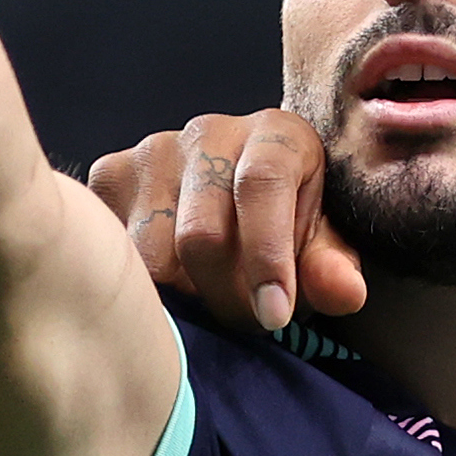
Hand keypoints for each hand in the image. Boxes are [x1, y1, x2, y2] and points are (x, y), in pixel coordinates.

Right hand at [85, 106, 364, 331]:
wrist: (240, 210)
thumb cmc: (290, 233)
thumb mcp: (322, 251)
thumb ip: (332, 270)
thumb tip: (343, 292)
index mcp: (275, 135)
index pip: (261, 183)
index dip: (268, 254)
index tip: (275, 316)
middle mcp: (210, 131)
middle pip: (201, 232)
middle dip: (226, 296)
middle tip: (246, 324)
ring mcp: (153, 151)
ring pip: (152, 252)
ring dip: (184, 297)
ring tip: (213, 303)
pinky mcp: (111, 175)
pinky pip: (116, 249)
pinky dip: (143, 283)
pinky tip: (172, 284)